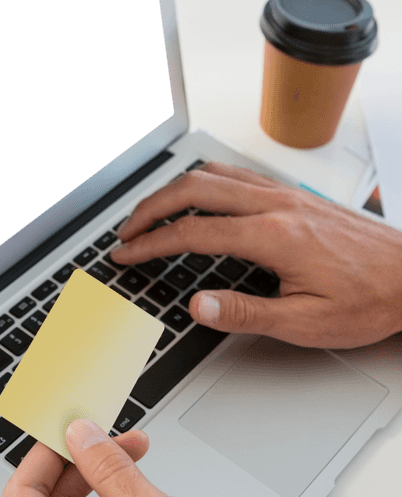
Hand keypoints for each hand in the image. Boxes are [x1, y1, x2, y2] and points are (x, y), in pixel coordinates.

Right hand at [111, 162, 401, 348]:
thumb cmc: (370, 298)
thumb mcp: (309, 322)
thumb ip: (247, 313)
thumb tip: (198, 305)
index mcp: (274, 236)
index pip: (193, 233)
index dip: (151, 244)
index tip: (126, 254)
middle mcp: (275, 205)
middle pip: (193, 190)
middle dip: (150, 208)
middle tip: (126, 231)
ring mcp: (284, 194)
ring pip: (212, 174)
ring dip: (173, 190)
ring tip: (150, 213)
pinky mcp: (292, 194)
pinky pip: (235, 174)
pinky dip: (202, 181)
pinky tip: (196, 196)